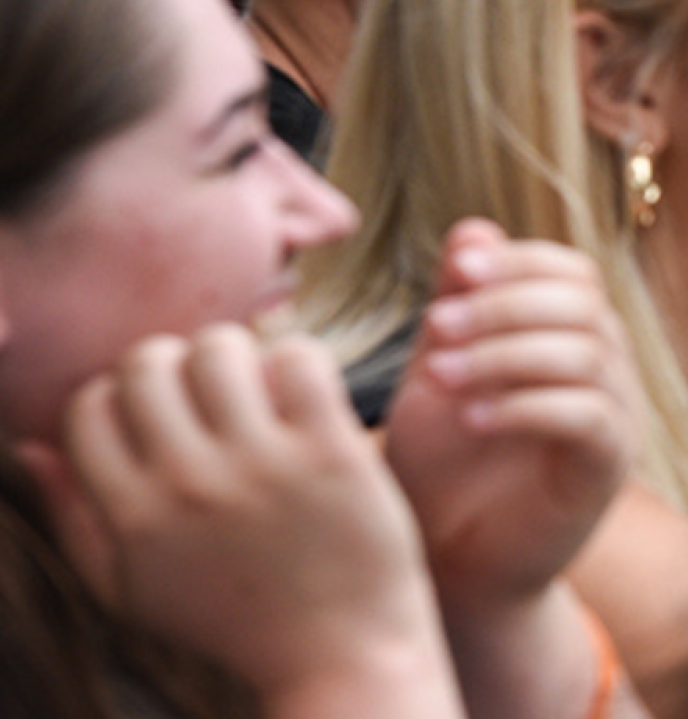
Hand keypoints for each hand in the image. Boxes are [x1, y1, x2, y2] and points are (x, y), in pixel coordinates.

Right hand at [25, 326, 452, 706]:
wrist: (341, 653)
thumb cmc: (233, 618)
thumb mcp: (132, 589)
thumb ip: (75, 519)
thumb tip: (33, 448)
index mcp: (133, 516)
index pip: (90, 407)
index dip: (120, 396)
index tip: (160, 415)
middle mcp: (188, 485)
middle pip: (147, 362)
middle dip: (173, 362)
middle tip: (208, 391)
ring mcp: (262, 465)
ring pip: (220, 347)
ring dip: (237, 354)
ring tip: (257, 388)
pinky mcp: (332, 451)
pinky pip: (301, 359)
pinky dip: (300, 360)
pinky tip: (305, 395)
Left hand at [384, 219, 640, 620]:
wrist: (453, 560)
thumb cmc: (444, 466)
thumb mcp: (438, 371)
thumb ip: (459, 306)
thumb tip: (474, 230)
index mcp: (571, 337)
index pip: (573, 272)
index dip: (522, 261)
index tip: (460, 271)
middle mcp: (607, 369)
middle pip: (583, 304)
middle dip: (505, 306)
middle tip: (436, 327)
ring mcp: (617, 417)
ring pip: (585, 354)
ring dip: (505, 355)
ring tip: (441, 376)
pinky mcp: (609, 467)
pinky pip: (588, 416)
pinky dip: (526, 407)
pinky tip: (472, 419)